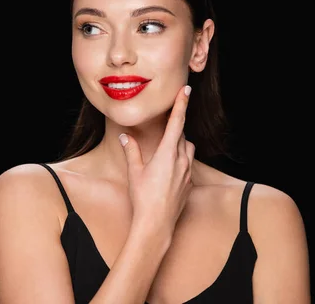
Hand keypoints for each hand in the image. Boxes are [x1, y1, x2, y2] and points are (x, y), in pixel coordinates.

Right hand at [119, 84, 194, 236]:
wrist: (157, 224)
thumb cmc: (143, 198)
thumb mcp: (134, 172)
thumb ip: (131, 150)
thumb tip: (125, 136)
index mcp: (166, 154)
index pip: (176, 123)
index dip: (181, 105)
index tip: (185, 90)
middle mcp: (181, 161)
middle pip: (182, 135)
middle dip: (175, 128)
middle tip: (167, 123)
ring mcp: (187, 173)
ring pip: (188, 149)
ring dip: (179, 144)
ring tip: (166, 148)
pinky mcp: (189, 184)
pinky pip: (188, 165)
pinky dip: (181, 160)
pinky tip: (169, 169)